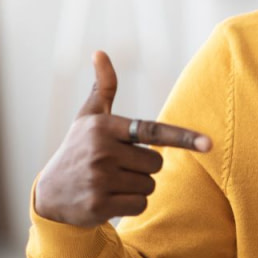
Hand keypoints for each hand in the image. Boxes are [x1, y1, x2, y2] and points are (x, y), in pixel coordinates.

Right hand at [35, 51, 211, 226]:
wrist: (49, 195)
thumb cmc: (77, 150)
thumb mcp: (88, 118)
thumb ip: (103, 88)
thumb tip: (100, 52)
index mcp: (104, 127)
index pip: (153, 132)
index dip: (183, 138)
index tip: (209, 144)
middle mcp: (101, 151)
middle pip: (157, 164)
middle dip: (144, 168)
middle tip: (117, 167)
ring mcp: (99, 179)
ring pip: (149, 186)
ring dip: (137, 187)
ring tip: (110, 183)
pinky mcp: (99, 205)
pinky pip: (140, 205)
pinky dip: (131, 205)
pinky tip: (108, 199)